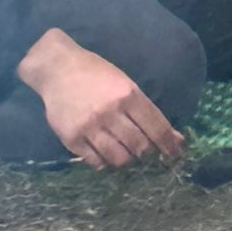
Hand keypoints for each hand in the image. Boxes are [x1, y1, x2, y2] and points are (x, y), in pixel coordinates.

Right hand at [17, 27, 186, 171]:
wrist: (56, 68)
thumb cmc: (95, 74)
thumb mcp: (125, 83)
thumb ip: (147, 111)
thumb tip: (175, 139)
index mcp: (127, 95)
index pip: (157, 128)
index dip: (169, 146)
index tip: (174, 154)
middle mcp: (110, 112)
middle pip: (140, 147)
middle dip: (146, 153)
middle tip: (144, 151)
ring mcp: (89, 126)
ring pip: (119, 158)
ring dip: (127, 159)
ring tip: (124, 152)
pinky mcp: (72, 137)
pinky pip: (96, 162)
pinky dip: (105, 162)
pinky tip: (105, 154)